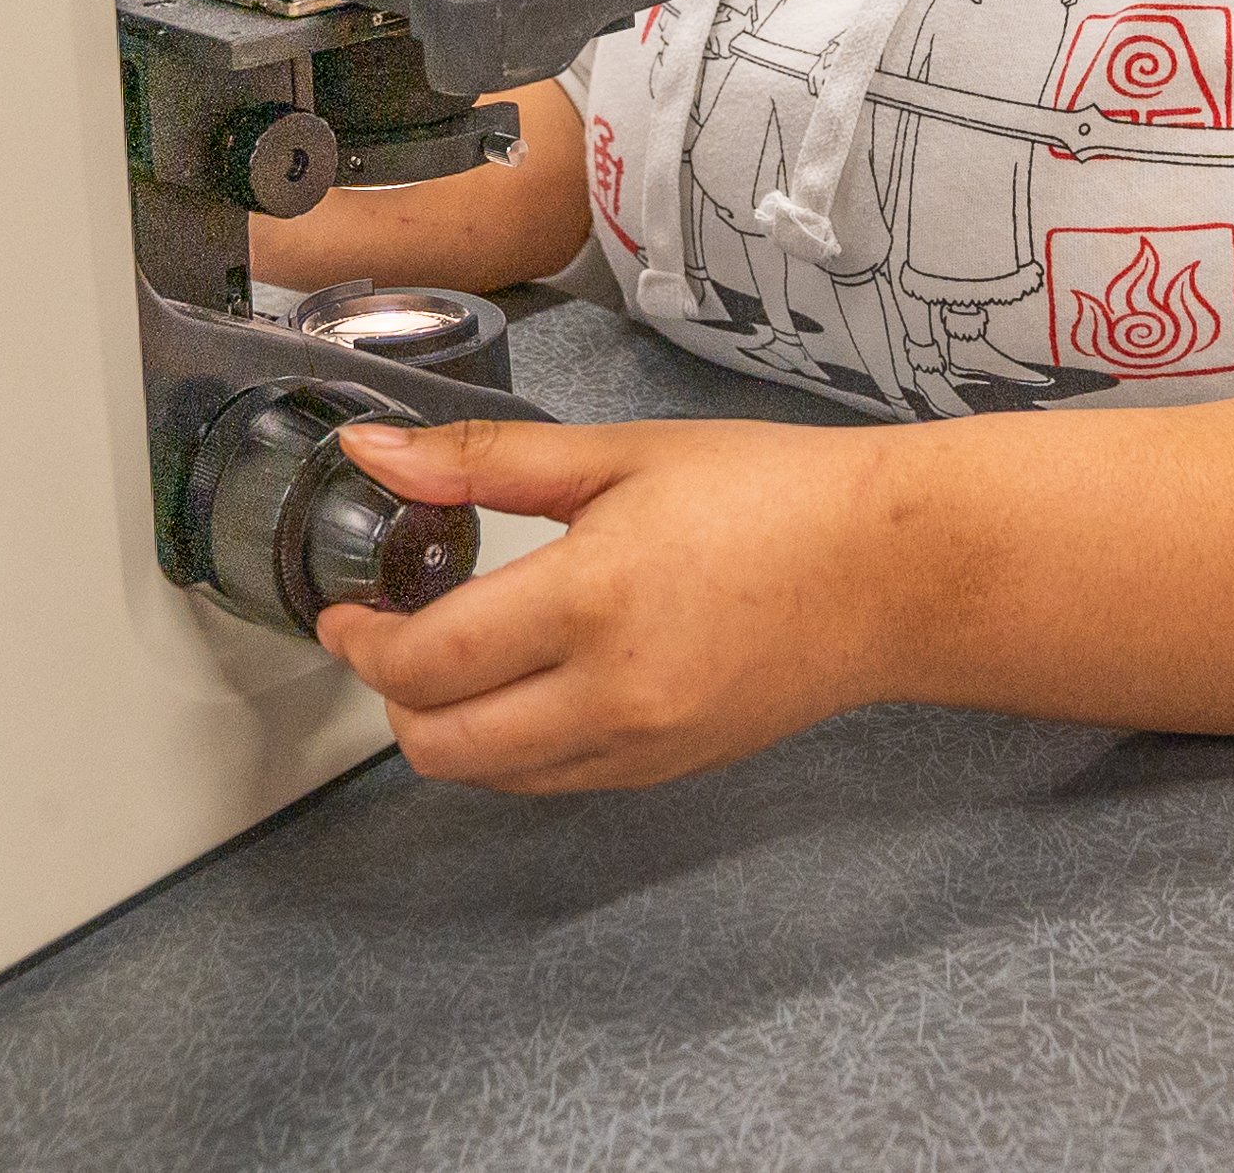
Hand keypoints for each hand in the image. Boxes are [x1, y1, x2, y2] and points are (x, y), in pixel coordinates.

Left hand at [313, 418, 923, 791]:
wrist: (891, 570)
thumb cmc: (768, 495)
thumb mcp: (616, 453)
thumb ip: (482, 460)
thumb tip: (373, 451)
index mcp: (589, 604)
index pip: (427, 661)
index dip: (361, 641)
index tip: (342, 607)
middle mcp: (610, 697)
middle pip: (440, 745)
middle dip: (388, 693)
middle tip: (382, 631)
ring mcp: (642, 747)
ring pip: (490, 776)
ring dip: (443, 727)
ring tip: (448, 652)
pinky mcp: (667, 769)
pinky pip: (552, 781)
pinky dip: (508, 746)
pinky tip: (517, 680)